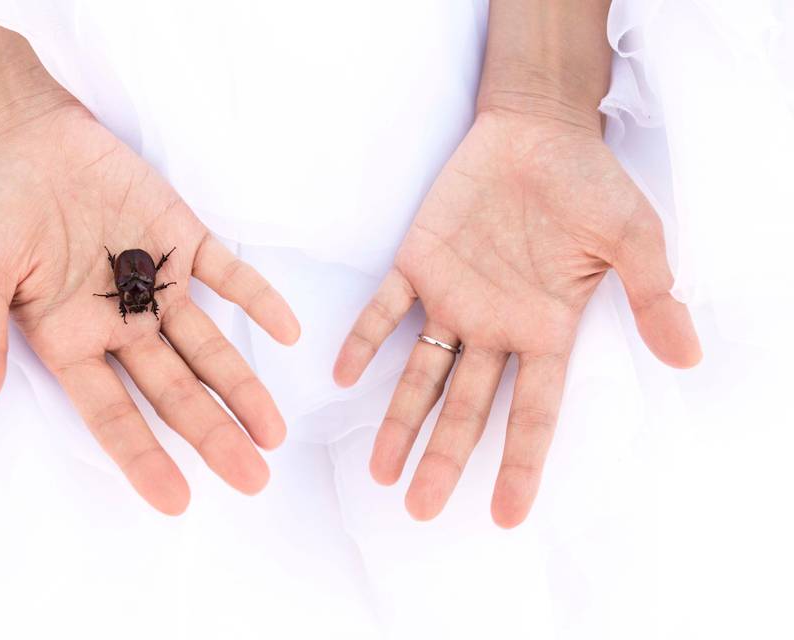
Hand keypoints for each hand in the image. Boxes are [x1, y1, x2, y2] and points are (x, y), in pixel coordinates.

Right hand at [0, 101, 299, 514]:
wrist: (29, 135)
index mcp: (71, 341)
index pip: (112, 413)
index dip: (143, 457)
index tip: (178, 501)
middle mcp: (122, 325)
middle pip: (173, 390)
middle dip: (211, 434)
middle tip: (253, 480)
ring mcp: (159, 285)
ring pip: (207, 345)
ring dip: (240, 384)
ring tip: (274, 431)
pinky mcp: (185, 241)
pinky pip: (227, 275)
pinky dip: (257, 297)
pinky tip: (288, 331)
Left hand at [333, 109, 700, 526]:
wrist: (536, 130)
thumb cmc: (587, 184)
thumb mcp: (633, 240)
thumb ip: (652, 298)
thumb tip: (688, 356)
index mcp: (545, 329)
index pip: (532, 412)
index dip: (519, 464)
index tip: (505, 515)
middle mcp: (494, 326)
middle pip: (466, 408)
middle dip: (445, 458)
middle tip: (421, 510)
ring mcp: (452, 298)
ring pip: (421, 373)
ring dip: (400, 419)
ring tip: (381, 470)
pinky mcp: (418, 263)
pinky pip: (385, 310)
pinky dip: (365, 340)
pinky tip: (344, 376)